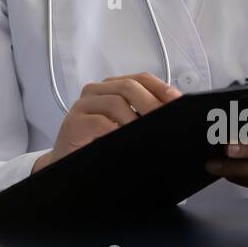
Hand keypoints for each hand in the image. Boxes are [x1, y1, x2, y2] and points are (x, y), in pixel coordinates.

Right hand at [33, 73, 180, 173]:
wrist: (70, 167)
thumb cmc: (100, 145)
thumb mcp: (126, 128)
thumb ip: (143, 118)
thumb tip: (173, 115)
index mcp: (112, 88)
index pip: (141, 78)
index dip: (161, 88)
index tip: (177, 102)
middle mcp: (96, 92)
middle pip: (129, 87)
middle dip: (152, 105)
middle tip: (166, 122)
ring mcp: (83, 105)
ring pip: (116, 102)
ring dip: (135, 121)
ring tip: (147, 135)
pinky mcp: (73, 122)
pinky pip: (99, 122)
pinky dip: (116, 131)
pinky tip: (125, 141)